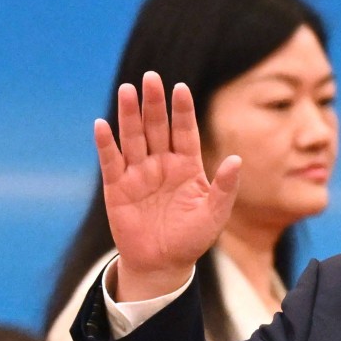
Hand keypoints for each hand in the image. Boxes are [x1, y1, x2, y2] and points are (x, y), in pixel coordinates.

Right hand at [95, 71, 240, 300]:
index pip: (184, 132)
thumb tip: (237, 160)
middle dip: (154, 103)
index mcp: (187, 166)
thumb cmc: (192, 238)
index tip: (181, 88)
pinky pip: (111, 161)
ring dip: (129, 114)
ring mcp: (138, 174)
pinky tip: (103, 125)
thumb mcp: (215, 214)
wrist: (163, 264)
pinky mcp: (117, 188)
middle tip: (151, 77)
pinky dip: (107, 144)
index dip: (182, 111)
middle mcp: (162, 164)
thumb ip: (225, 187)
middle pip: (157, 127)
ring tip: (127, 89)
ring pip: (133, 138)